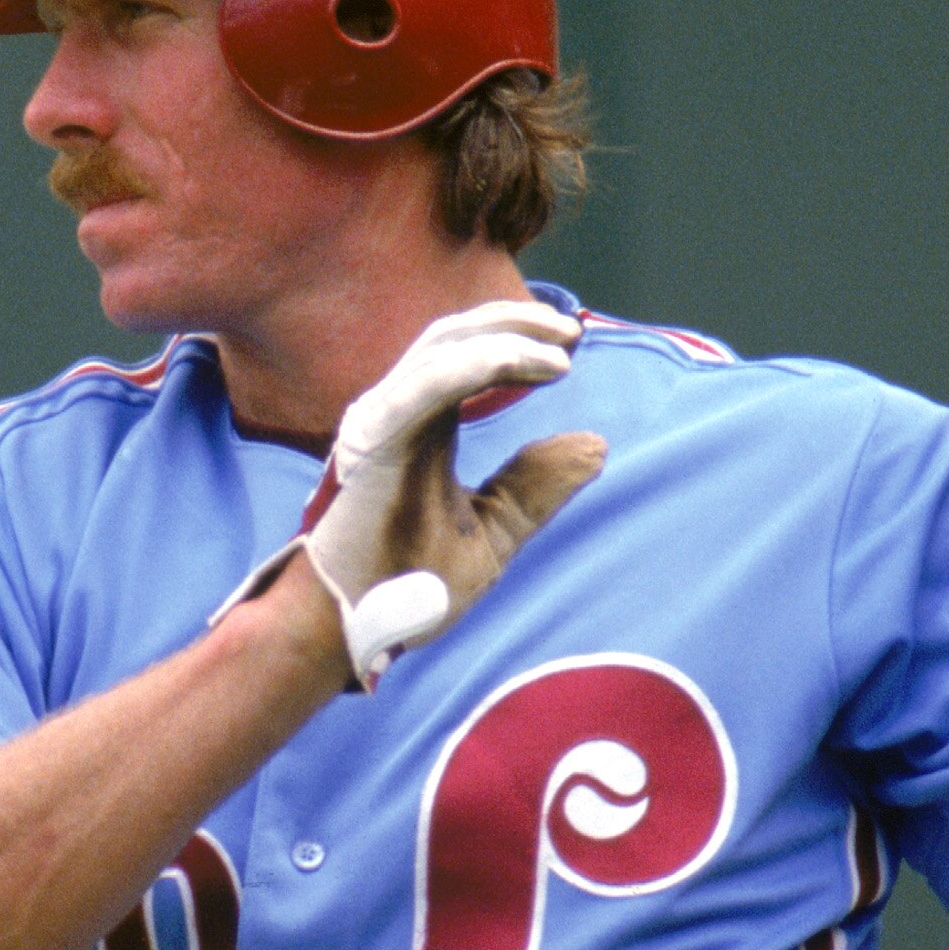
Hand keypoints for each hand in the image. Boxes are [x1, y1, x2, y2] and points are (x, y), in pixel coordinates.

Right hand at [302, 298, 605, 686]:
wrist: (352, 626)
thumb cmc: (406, 583)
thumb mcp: (492, 533)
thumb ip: (534, 488)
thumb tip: (595, 445)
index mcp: (419, 424)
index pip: (465, 356)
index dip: (517, 339)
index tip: (572, 347)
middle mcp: (396, 410)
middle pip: (454, 336)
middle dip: (517, 323)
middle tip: (573, 334)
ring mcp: (382, 420)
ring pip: (442, 349)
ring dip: (507, 340)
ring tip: (561, 354)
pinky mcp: (376, 439)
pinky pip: (428, 385)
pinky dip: (480, 366)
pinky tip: (527, 365)